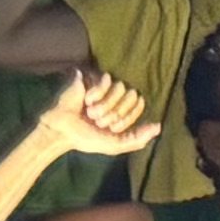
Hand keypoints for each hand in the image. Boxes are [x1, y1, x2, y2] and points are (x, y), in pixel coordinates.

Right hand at [33, 69, 160, 162]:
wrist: (61, 132)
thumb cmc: (86, 138)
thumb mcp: (115, 144)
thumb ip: (138, 139)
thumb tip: (158, 127)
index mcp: (122, 108)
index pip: (140, 104)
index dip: (127, 117)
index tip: (111, 127)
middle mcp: (115, 95)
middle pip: (132, 94)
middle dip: (116, 112)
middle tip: (99, 121)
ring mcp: (103, 84)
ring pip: (121, 87)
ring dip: (105, 105)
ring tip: (91, 113)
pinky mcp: (91, 76)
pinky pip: (106, 80)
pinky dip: (97, 95)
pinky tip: (86, 101)